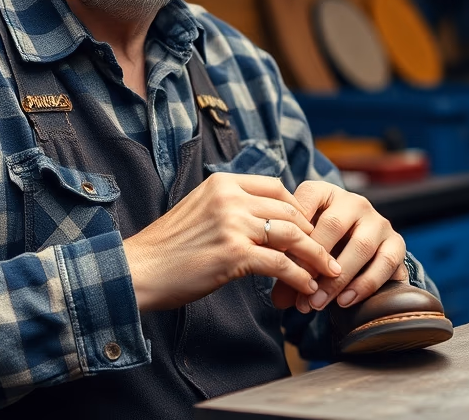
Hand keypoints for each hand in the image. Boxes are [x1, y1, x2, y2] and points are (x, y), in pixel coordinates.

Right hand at [123, 172, 341, 311]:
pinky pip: (281, 264)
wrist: (138, 270)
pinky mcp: (234, 254)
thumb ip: (230, 208)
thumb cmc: (167, 248)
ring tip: (329, 271)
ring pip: (291, 234)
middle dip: (312, 233)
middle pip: (289, 210)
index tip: (307, 227)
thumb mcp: (199, 210)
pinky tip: (308, 286)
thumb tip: (263, 219)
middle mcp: (230, 197)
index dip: (296, 207)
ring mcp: (233, 224)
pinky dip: (299, 276)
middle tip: (327, 252)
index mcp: (222, 182)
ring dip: (315, 255)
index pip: (276, 186)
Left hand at [268, 181, 407, 312]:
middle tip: (299, 290)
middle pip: (333, 226)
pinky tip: (344, 301)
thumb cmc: (323, 247)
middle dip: (313, 261)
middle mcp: (354, 202)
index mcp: (326, 193)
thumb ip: (291, 268)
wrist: (363, 254)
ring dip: (337, 279)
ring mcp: (378, 221)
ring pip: (360, 246)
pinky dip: (363, 285)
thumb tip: (279, 300)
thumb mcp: (305, 249)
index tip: (279, 255)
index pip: (307, 199)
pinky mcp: (396, 243)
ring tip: (317, 303)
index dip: (293, 226)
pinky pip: (384, 263)